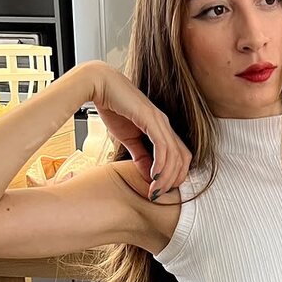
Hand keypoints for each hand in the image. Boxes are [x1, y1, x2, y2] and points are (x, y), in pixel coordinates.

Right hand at [80, 61, 191, 199]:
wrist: (99, 85)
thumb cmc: (113, 108)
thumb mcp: (128, 138)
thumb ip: (140, 155)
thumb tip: (148, 175)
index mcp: (162, 129)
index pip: (180, 156)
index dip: (175, 176)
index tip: (161, 190)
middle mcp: (165, 125)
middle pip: (182, 158)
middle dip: (173, 180)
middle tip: (158, 195)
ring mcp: (160, 121)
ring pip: (174, 155)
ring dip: (166, 177)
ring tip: (154, 190)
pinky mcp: (151, 118)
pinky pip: (163, 146)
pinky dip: (161, 164)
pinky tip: (153, 176)